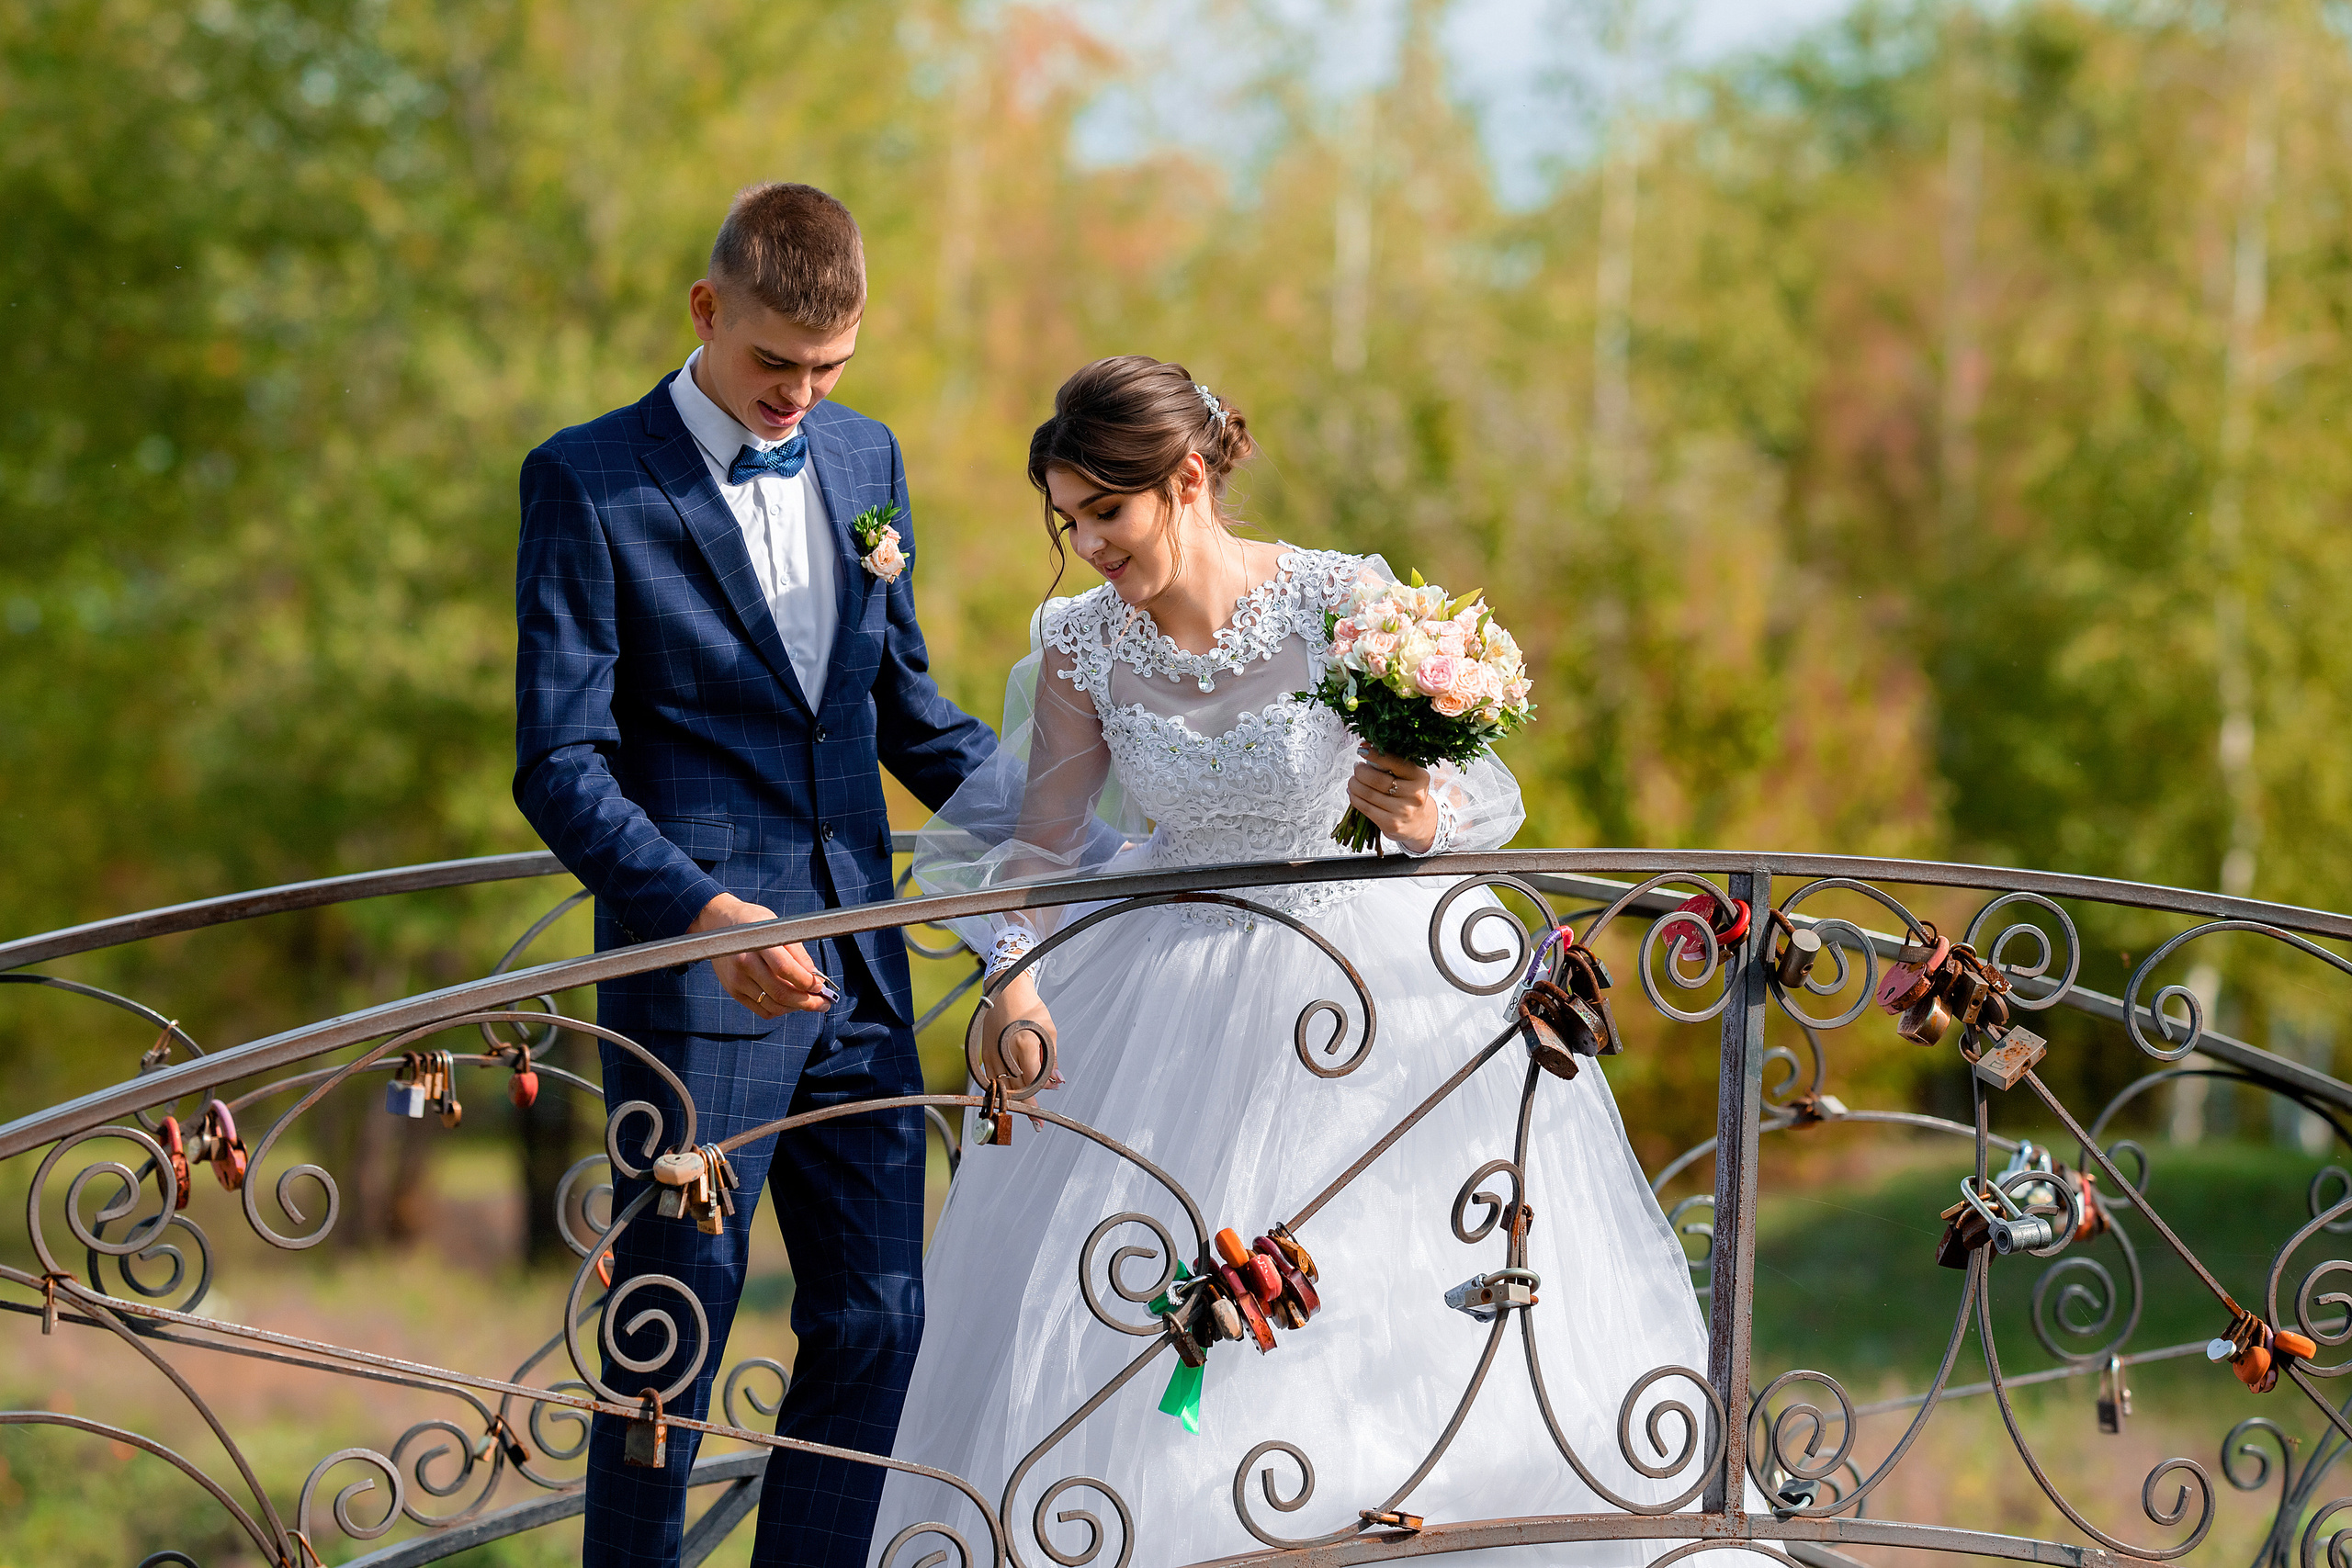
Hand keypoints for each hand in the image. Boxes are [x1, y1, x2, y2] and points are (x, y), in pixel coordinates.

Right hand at [692, 893, 832, 1018]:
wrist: (718, 924)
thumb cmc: (753, 923)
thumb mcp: (777, 926)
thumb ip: (797, 953)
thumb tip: (815, 976)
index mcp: (756, 943)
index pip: (785, 969)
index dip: (807, 981)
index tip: (821, 986)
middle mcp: (744, 963)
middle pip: (780, 992)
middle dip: (807, 1002)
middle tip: (823, 1003)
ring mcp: (736, 980)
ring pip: (773, 1005)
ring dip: (796, 1008)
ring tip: (810, 1003)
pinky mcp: (733, 991)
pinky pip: (762, 1009)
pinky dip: (781, 1010)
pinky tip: (791, 1003)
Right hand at [973, 969, 1061, 1095]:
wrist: (1005, 991)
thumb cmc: (1030, 1008)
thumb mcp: (1049, 1031)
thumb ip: (1052, 1059)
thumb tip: (1057, 1081)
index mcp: (1025, 1046)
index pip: (1033, 1081)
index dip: (1041, 1095)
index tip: (1046, 1104)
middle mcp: (1006, 1052)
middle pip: (1017, 1089)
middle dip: (1028, 1105)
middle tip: (1036, 1120)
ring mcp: (992, 1054)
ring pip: (1002, 1086)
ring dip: (1014, 1099)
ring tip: (1025, 1107)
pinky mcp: (985, 1053)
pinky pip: (991, 1078)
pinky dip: (1000, 1088)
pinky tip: (1008, 1094)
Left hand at [1347, 748, 1437, 853]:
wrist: (1417, 823)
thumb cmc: (1407, 793)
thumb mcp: (1408, 776)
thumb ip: (1391, 762)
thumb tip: (1365, 747)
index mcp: (1420, 777)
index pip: (1395, 762)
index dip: (1376, 755)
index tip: (1362, 750)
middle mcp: (1414, 794)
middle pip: (1377, 779)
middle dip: (1360, 772)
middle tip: (1357, 768)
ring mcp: (1403, 811)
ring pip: (1368, 793)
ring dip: (1354, 784)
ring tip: (1353, 781)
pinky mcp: (1391, 824)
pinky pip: (1365, 808)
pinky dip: (1355, 798)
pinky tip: (1354, 793)